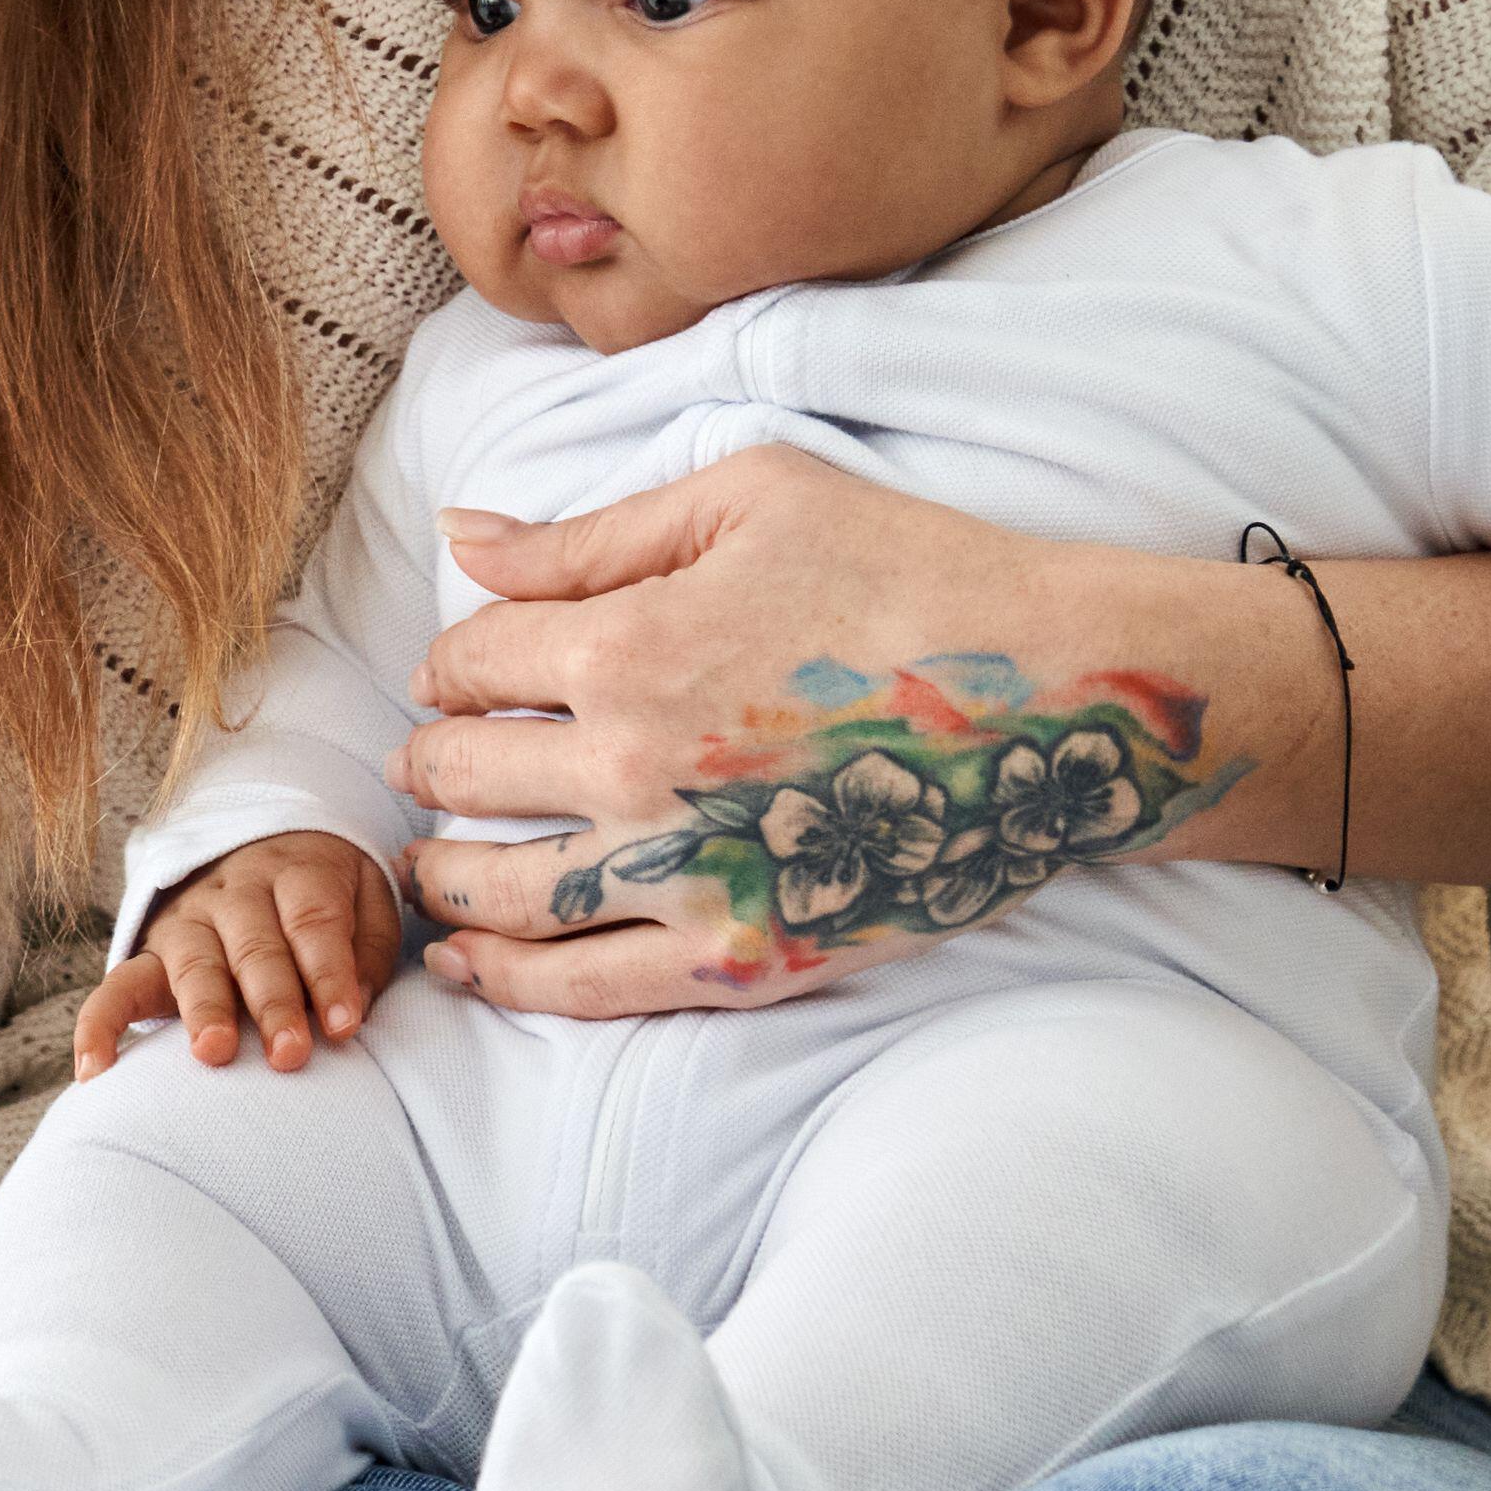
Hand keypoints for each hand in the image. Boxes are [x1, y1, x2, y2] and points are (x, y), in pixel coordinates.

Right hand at [73, 832, 399, 1075]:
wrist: (260, 847)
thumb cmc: (324, 896)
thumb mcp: (366, 899)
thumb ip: (367, 949)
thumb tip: (356, 1008)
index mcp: (295, 875)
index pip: (311, 920)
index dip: (327, 972)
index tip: (344, 1025)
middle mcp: (235, 895)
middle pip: (253, 946)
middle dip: (272, 1001)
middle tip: (289, 1054)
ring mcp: (187, 922)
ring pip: (193, 963)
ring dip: (203, 1009)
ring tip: (213, 1052)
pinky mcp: (149, 955)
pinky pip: (116, 987)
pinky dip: (98, 1026)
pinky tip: (95, 1070)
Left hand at [392, 447, 1249, 1017]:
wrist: (1063, 695)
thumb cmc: (911, 570)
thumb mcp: (747, 501)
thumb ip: (587, 535)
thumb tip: (459, 533)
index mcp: (625, 647)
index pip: (471, 663)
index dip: (450, 664)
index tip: (451, 675)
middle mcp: (632, 771)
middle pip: (465, 778)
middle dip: (431, 766)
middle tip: (427, 764)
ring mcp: (685, 876)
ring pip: (502, 894)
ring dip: (443, 879)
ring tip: (429, 867)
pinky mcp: (743, 959)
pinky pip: (586, 988)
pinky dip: (507, 980)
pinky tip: (466, 965)